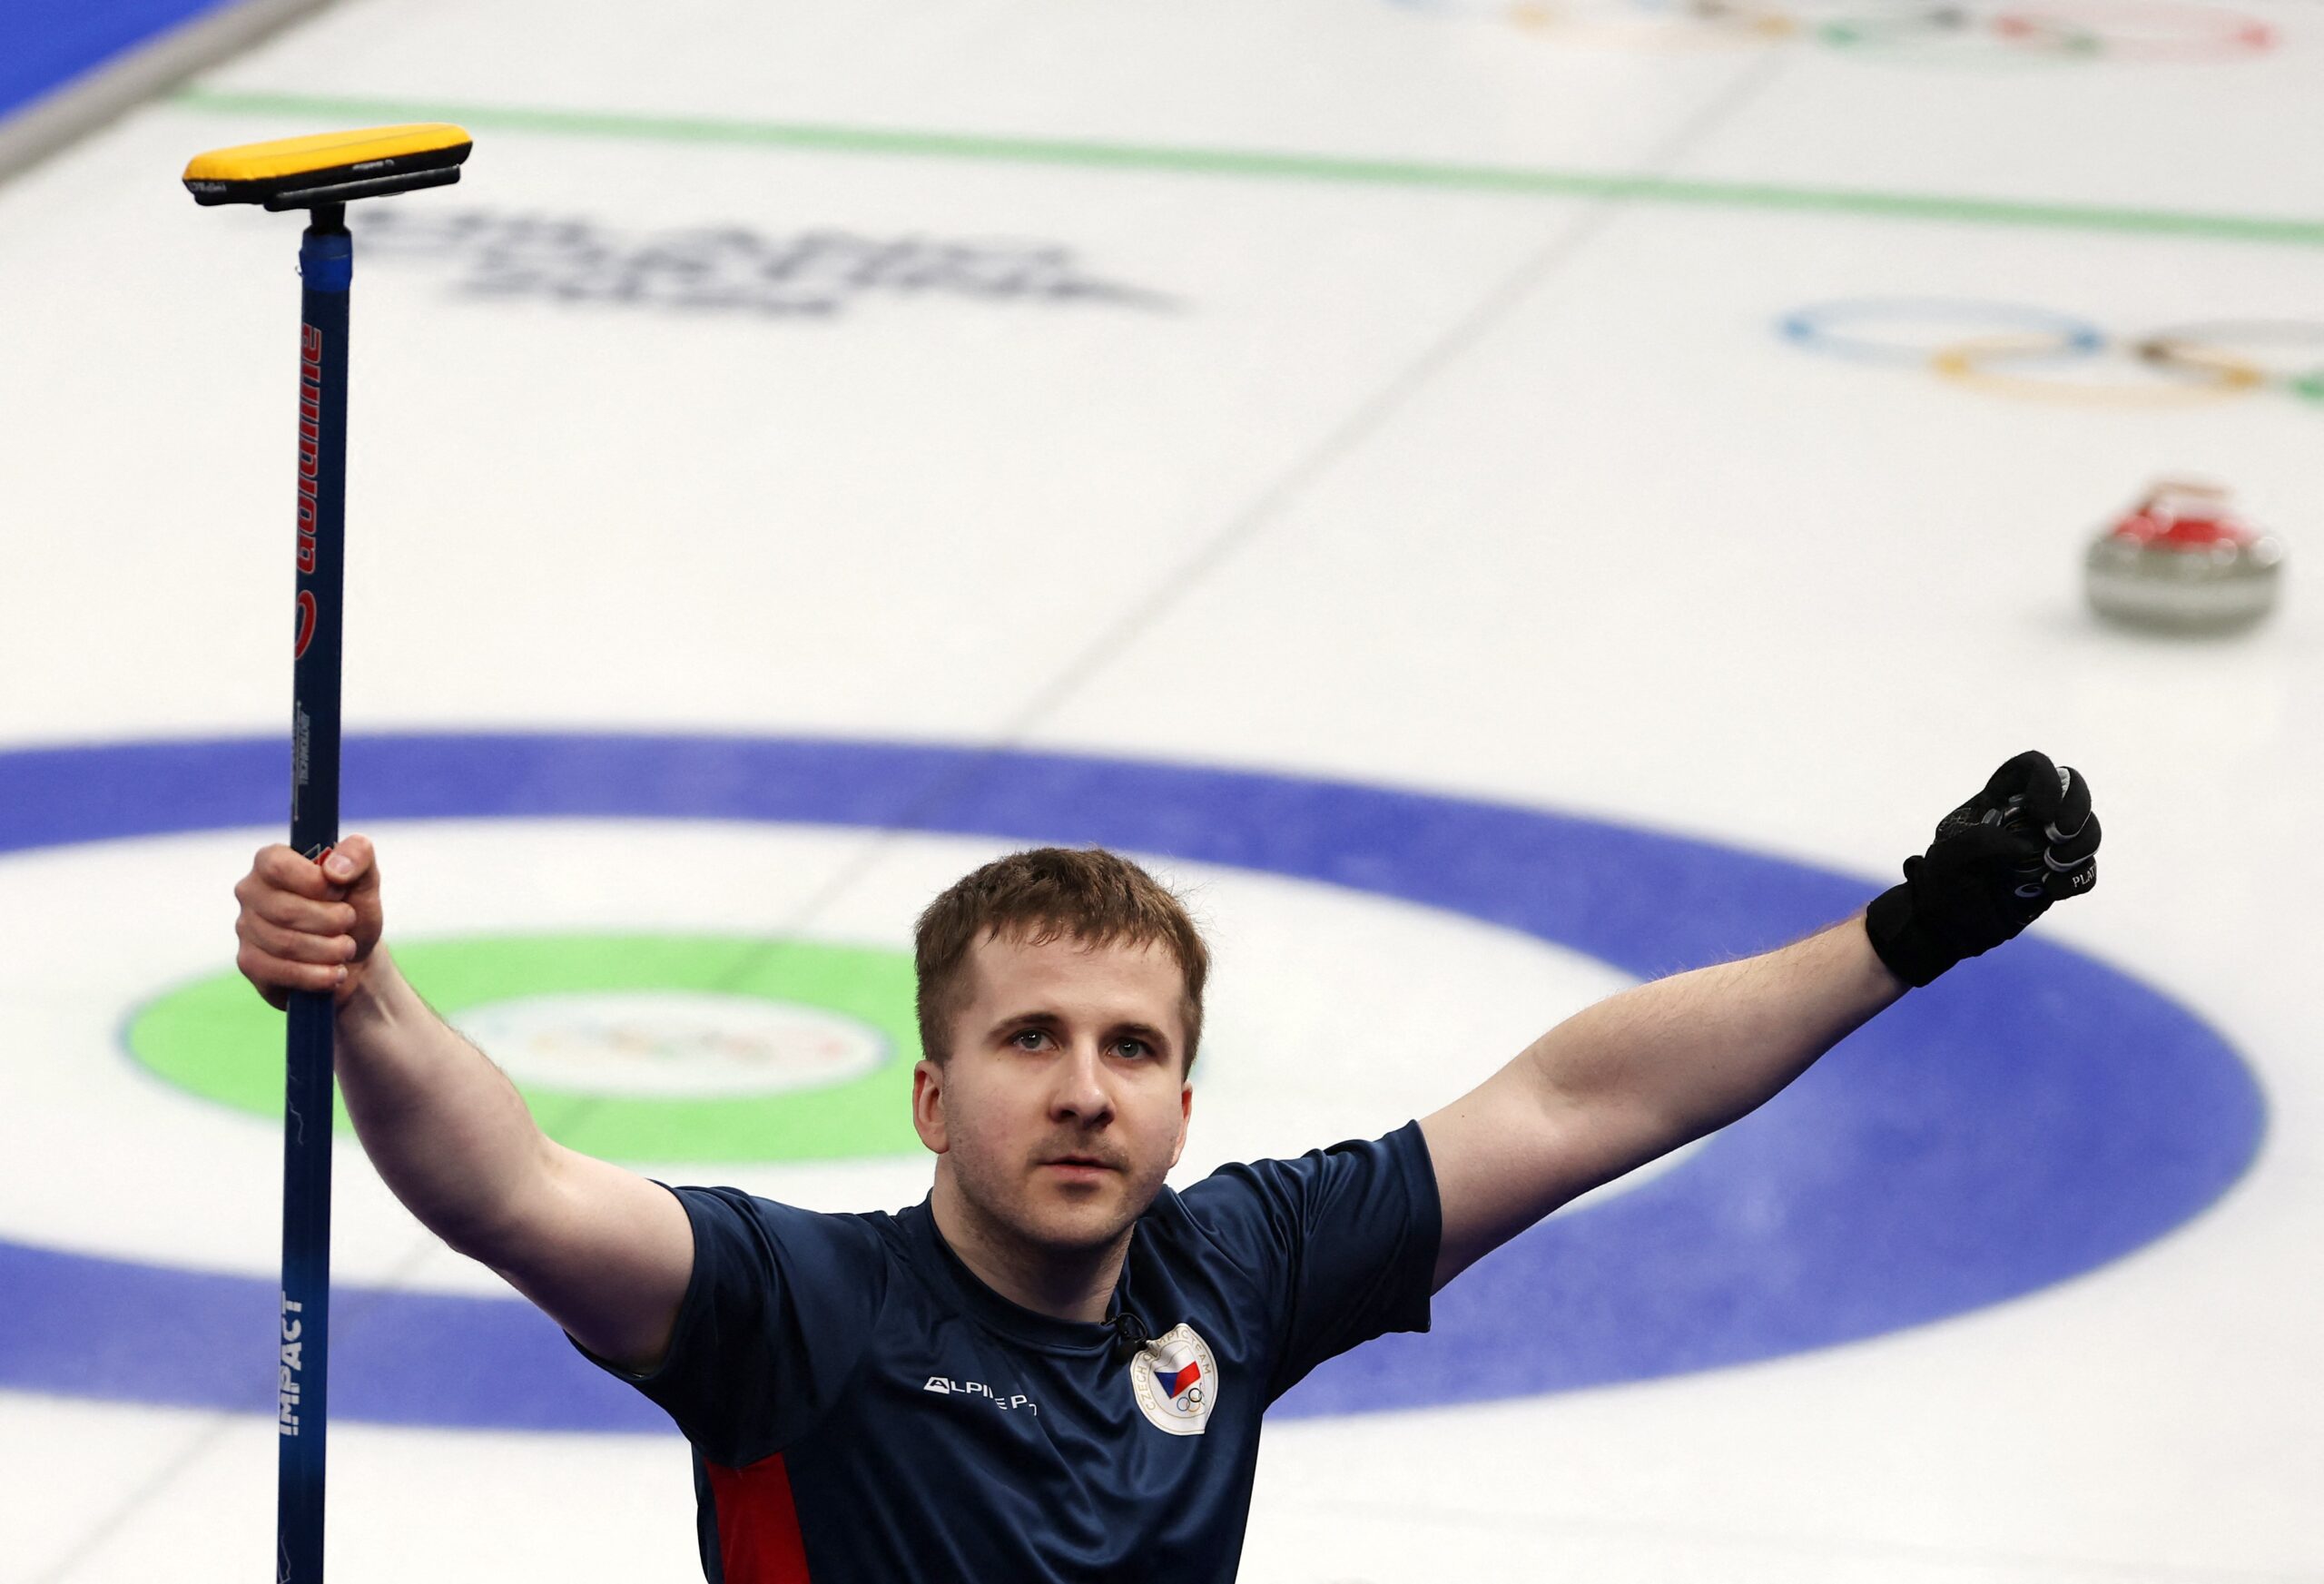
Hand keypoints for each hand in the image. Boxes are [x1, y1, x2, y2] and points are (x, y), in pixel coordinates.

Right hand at [232, 834, 384, 1008]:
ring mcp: (245, 928)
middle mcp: (250, 891)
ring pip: (285, 944)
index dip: (316, 883)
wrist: (353, 956)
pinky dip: (317, 975)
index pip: (277, 866)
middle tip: (350, 923)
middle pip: (286, 911)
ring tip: (347, 947)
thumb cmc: (352, 908)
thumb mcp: (365, 877)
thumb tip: (334, 869)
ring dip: (330, 950)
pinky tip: (335, 973)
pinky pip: (280, 971)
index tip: (340, 893)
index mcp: (271, 860)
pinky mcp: (249, 962)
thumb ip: (358, 854)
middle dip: (332, 921)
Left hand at [1864, 752, 2100, 987]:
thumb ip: (1979, 841)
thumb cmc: (1942, 880)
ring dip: (2080, 846)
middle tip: (2059, 833)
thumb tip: (2026, 844)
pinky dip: (2079, 878)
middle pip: (2073, 791)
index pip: (2033, 768)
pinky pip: (2086, 871)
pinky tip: (2052, 890)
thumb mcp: (1946, 856)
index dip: (2046, 780)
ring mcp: (2047, 846)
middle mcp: (2029, 817)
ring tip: (2052, 865)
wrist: (1947, 922)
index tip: (2040, 811)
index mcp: (1999, 799)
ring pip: (2087, 831)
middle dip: (2076, 808)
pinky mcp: (2057, 877)